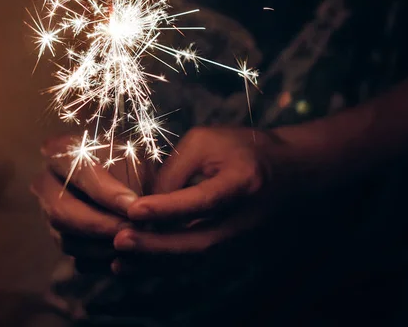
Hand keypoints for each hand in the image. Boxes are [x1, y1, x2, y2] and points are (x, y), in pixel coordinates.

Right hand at [30, 135, 150, 269]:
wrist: (134, 175)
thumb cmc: (135, 159)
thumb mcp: (137, 156)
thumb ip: (135, 178)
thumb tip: (134, 209)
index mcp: (59, 152)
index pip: (78, 174)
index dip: (106, 193)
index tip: (133, 206)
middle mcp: (45, 183)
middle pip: (62, 213)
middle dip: (101, 225)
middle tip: (133, 230)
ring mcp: (48, 215)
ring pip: (67, 241)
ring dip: (103, 246)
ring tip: (135, 243)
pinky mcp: (62, 241)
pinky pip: (77, 259)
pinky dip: (104, 261)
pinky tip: (128, 256)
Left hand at [116, 127, 288, 253]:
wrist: (289, 171)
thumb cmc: (244, 148)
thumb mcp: (208, 143)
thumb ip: (174, 171)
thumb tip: (142, 207)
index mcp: (244, 182)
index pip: (204, 200)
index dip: (169, 207)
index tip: (134, 209)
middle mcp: (244, 218)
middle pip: (200, 242)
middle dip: (157, 246)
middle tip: (119, 241)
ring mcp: (240, 239)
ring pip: (194, 260)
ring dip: (155, 263)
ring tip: (118, 259)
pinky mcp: (231, 248)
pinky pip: (193, 262)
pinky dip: (163, 265)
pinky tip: (134, 264)